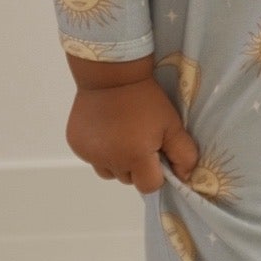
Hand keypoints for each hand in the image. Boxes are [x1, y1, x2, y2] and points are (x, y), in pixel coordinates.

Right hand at [65, 77, 199, 195]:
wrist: (111, 74)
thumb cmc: (145, 98)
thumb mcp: (172, 124)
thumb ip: (184, 154)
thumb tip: (184, 177)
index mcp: (135, 156)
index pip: (148, 186)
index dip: (156, 172)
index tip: (156, 152)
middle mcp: (109, 160)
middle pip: (127, 179)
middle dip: (136, 166)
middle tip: (138, 139)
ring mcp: (89, 154)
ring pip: (108, 171)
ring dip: (116, 161)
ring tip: (120, 135)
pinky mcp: (76, 145)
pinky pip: (92, 158)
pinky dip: (100, 150)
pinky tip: (105, 130)